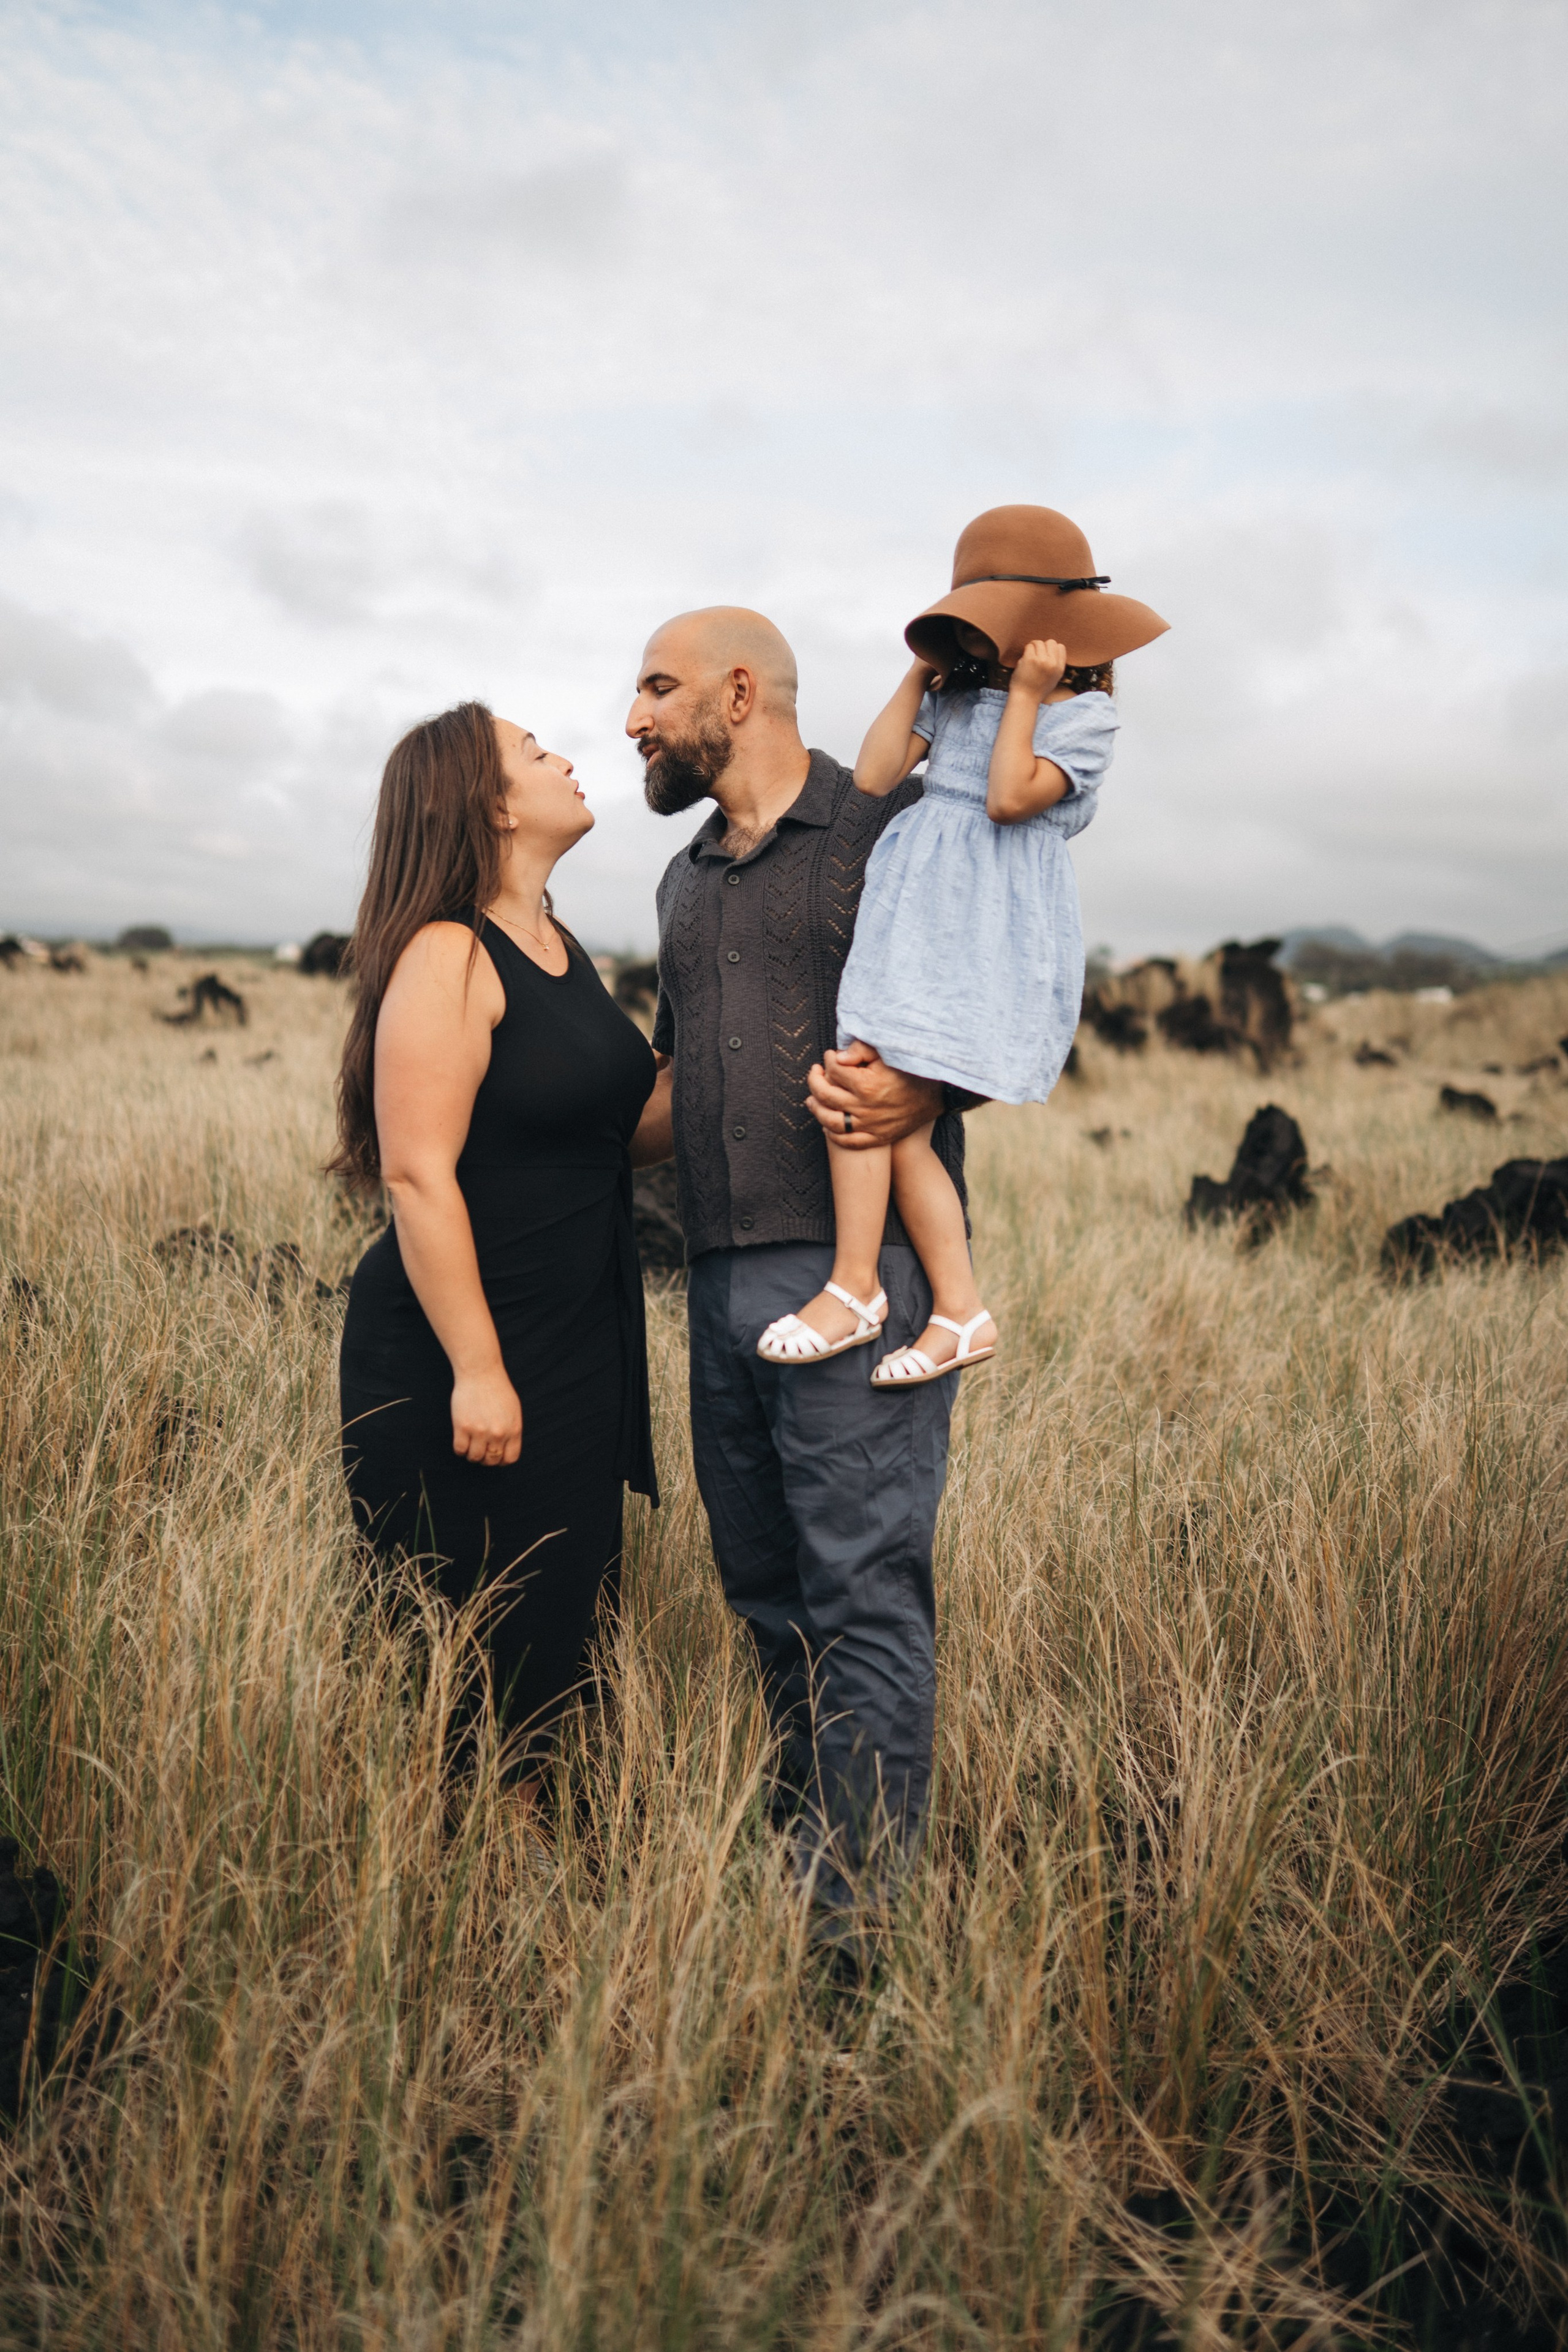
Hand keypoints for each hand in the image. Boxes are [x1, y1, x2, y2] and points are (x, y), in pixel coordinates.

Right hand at [451, 1366, 522, 1465]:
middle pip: (491, 1460)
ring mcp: (480, 1431)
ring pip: (474, 1457)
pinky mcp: (463, 1427)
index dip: (500, 1460)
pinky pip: (460, 1450)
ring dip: (471, 1454)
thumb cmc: (497, 1389)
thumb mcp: (513, 1410)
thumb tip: (505, 1449)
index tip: (494, 1455)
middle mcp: (498, 1433)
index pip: (509, 1458)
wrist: (480, 1372)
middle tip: (480, 1449)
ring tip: (470, 1444)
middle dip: (485, 1458)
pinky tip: (462, 1440)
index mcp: (513, 1429)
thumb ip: (511, 1430)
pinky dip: (460, 1449)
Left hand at [806, 1044, 944, 1148]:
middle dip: (815, 1081)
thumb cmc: (913, 1071)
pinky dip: (833, 1135)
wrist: (939, 1096)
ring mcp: (870, 1126)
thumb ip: (862, 1050)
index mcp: (867, 1085)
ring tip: (811, 1099)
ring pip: (831, 1122)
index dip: (828, 1060)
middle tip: (815, 1072)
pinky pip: (848, 1142)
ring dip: (817, 1110)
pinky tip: (827, 1124)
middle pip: (826, 1096)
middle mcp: (865, 1108)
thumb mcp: (890, 1054)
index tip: (830, 1055)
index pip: (834, 1070)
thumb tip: (838, 1057)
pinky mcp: (878, 1138)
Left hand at [1011, 638, 1066, 698]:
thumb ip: (1055, 665)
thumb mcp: (1053, 679)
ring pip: (1039, 642)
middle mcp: (1053, 663)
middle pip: (1051, 642)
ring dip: (1033, 647)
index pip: (1061, 647)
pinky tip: (1024, 659)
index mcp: (1060, 668)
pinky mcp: (1030, 659)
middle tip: (1036, 654)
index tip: (1045, 655)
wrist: (1025, 699)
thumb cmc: (1037, 690)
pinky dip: (1026, 650)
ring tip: (1029, 656)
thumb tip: (1052, 650)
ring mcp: (1042, 660)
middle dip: (1043, 646)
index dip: (1052, 649)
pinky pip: (1029, 646)